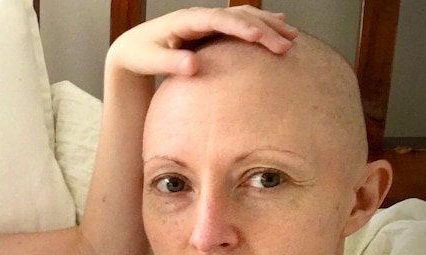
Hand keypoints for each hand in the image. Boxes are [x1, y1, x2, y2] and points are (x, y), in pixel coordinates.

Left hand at [108, 6, 297, 77]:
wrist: (134, 48)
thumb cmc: (140, 55)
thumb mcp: (150, 61)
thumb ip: (170, 64)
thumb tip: (193, 66)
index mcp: (184, 21)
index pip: (217, 20)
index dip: (238, 27)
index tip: (258, 36)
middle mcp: (199, 16)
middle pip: (237, 16)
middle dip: (263, 28)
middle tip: (285, 45)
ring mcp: (207, 21)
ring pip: (244, 17)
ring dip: (268, 25)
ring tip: (291, 38)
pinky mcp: (212, 29)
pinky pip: (241, 23)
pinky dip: (262, 24)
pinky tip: (281, 26)